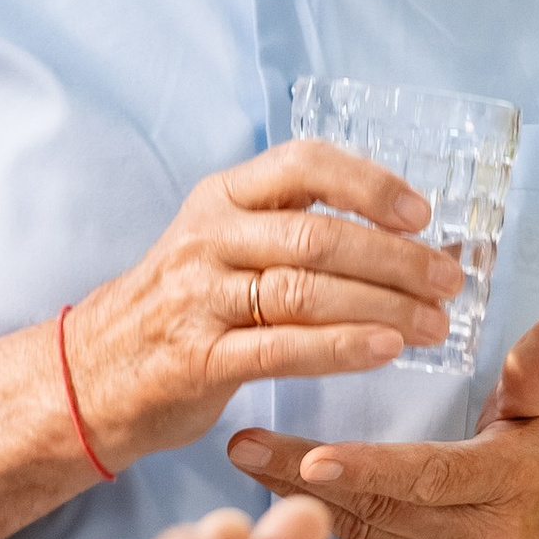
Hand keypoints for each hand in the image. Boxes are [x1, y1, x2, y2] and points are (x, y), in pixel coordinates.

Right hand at [63, 143, 460, 470]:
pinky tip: (384, 350)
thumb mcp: (223, 246)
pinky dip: (341, 348)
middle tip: (448, 281)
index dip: (369, 184)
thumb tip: (404, 238)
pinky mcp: (197, 359)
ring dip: (383, 307)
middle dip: (396, 259)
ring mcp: (199, 298)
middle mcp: (208, 239)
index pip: (303, 164)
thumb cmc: (180, 309)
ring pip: (306, 291)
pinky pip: (282, 348)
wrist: (90, 375)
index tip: (422, 214)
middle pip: (318, 235)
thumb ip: (294, 232)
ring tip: (433, 324)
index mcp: (222, 198)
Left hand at [229, 318, 538, 538]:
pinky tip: (285, 502)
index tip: (309, 458)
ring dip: (302, 505)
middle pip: (379, 509)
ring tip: (249, 466)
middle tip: (242, 447)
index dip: (367, 471)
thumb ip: (537, 373)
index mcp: (506, 487)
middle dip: (301, 480)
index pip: (428, 477)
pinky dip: (330, 531)